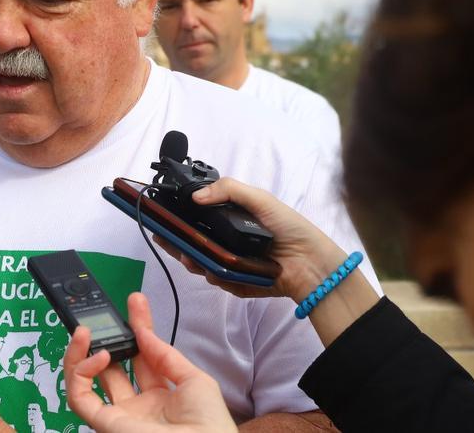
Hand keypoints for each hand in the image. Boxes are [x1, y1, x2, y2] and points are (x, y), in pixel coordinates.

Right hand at [64, 293, 235, 432]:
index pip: (140, 358)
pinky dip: (79, 373)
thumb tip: (143, 333)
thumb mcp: (194, 380)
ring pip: (84, 382)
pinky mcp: (105, 424)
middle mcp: (136, 408)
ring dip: (81, 353)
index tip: (135, 304)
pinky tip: (97, 355)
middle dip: (105, 337)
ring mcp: (119, 416)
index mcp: (160, 399)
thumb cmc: (210, 425)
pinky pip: (78, 398)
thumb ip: (165, 355)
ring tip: (86, 331)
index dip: (136, 330)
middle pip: (110, 367)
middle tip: (104, 313)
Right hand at [155, 177, 348, 301]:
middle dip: (176, 242)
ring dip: (191, 260)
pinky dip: (217, 276)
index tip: (162, 218)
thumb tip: (195, 197)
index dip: (178, 220)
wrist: (311, 261)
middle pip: (191, 244)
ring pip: (200, 264)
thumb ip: (228, 190)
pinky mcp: (236, 284)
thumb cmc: (289, 227)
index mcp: (230, 222)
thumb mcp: (260, 199)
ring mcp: (230, 264)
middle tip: (164, 238)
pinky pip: (218, 281)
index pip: (197, 221)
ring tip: (188, 255)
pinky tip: (218, 271)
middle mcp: (226, 244)